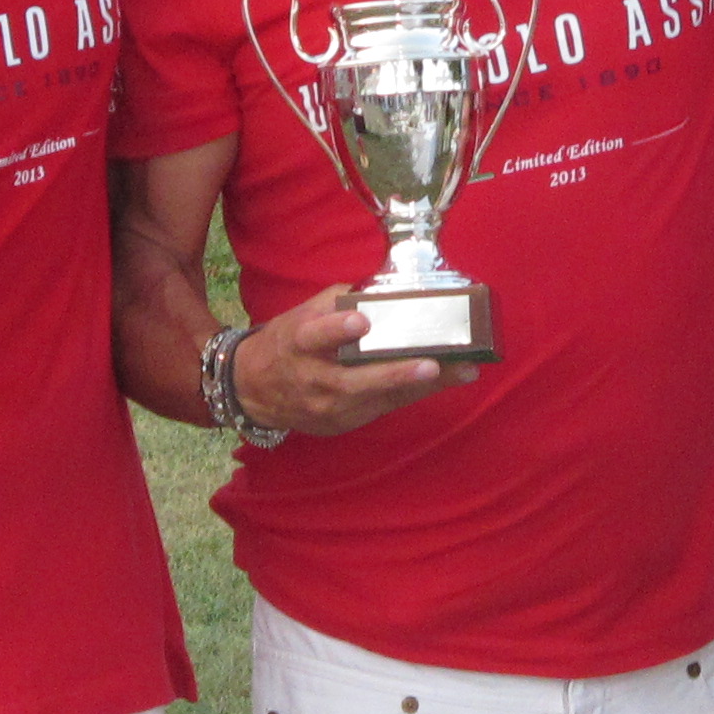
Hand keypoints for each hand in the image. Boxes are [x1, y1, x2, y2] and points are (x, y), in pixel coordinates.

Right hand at [232, 284, 474, 434]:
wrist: (253, 389)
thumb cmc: (287, 344)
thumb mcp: (300, 316)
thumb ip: (336, 302)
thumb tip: (379, 289)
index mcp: (299, 344)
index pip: (316, 336)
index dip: (337, 329)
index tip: (361, 322)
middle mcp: (314, 380)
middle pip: (355, 380)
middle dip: (395, 374)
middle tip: (432, 364)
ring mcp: (328, 408)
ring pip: (379, 398)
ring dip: (421, 386)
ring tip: (459, 372)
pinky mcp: (341, 424)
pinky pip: (383, 408)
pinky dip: (414, 393)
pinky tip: (445, 380)